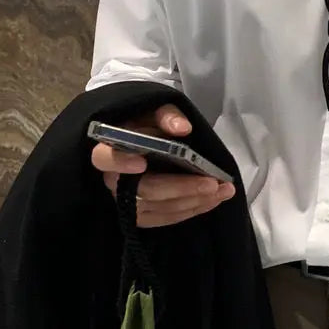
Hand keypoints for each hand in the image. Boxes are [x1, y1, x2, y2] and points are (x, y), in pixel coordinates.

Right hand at [91, 104, 235, 227]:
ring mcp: (126, 201)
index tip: (142, 163)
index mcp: (109, 149)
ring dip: (193, 201)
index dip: (121, 162)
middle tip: (211, 183)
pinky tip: (213, 200)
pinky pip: (166, 218)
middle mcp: (113, 179)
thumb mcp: (155, 110)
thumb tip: (182, 128)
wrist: (145, 140)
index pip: (105, 159)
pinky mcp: (142, 214)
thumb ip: (167, 115)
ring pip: (158, 209)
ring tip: (223, 191)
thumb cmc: (147, 125)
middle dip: (180, 188)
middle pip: (144, 190)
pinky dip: (192, 210)